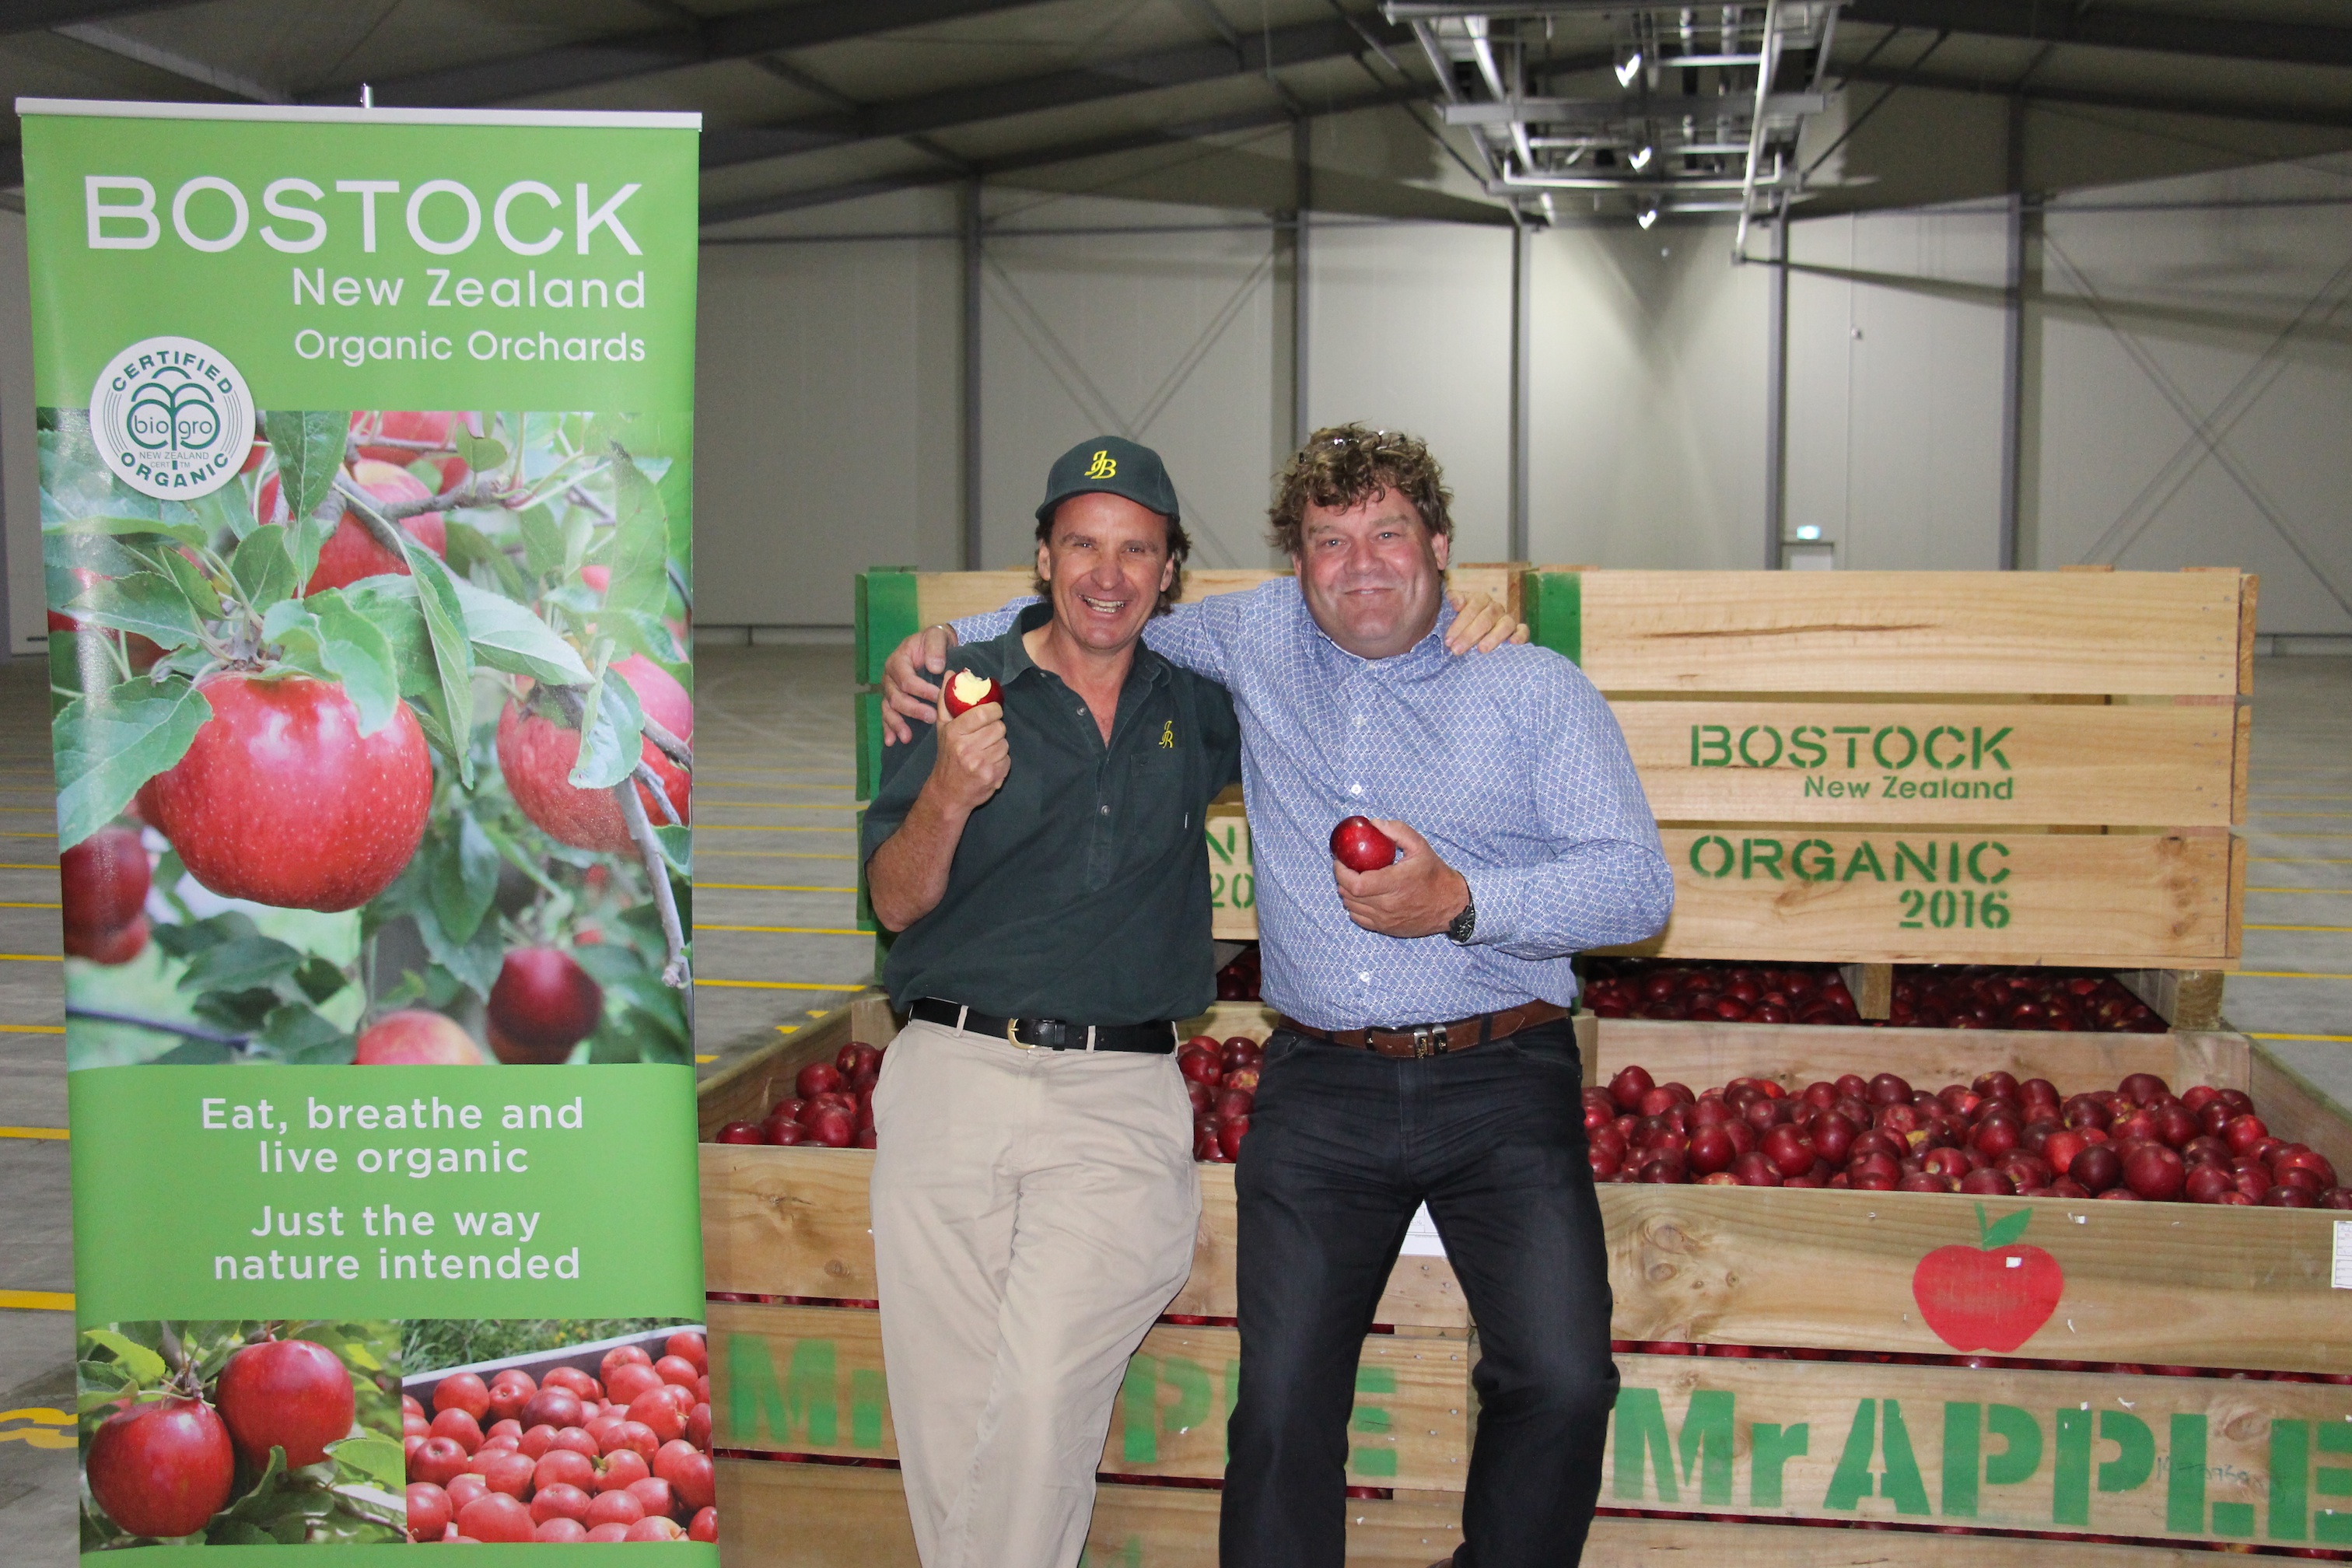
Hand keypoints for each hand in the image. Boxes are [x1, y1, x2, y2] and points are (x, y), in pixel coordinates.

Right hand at [881, 624, 958, 744]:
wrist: (935, 646)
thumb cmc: (935, 642)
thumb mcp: (936, 637)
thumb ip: (935, 648)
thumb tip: (935, 667)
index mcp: (897, 661)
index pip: (906, 679)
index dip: (921, 690)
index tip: (938, 696)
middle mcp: (889, 677)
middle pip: (896, 697)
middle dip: (913, 710)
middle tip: (932, 718)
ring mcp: (890, 690)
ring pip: (889, 709)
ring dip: (897, 724)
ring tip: (907, 737)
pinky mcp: (893, 701)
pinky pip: (887, 716)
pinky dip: (888, 729)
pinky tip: (892, 741)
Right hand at [921, 702, 1008, 815]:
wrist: (947, 793)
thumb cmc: (947, 756)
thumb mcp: (942, 728)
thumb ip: (946, 700)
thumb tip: (951, 673)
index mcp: (955, 732)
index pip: (985, 712)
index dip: (994, 711)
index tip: (992, 713)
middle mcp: (966, 747)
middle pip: (999, 728)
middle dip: (995, 730)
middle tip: (985, 736)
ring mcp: (980, 763)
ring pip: (1005, 744)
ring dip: (999, 746)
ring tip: (985, 752)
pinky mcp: (991, 776)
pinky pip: (1008, 760)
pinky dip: (1002, 762)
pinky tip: (989, 764)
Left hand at [1334, 819, 1471, 938]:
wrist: (1450, 905)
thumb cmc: (1434, 874)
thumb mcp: (1420, 847)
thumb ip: (1397, 831)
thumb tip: (1373, 823)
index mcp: (1395, 884)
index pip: (1356, 883)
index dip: (1341, 872)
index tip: (1340, 860)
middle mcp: (1388, 905)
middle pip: (1349, 895)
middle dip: (1341, 879)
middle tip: (1345, 866)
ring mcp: (1385, 920)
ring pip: (1352, 907)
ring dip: (1346, 892)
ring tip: (1352, 879)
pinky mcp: (1386, 928)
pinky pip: (1359, 918)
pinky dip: (1354, 906)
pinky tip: (1361, 895)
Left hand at [1444, 591, 1529, 654]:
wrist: (1477, 627)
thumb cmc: (1463, 620)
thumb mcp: (1454, 608)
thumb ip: (1453, 599)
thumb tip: (1457, 603)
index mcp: (1480, 599)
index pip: (1471, 608)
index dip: (1459, 624)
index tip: (1448, 641)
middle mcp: (1495, 607)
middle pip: (1486, 618)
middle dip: (1469, 635)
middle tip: (1456, 650)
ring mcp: (1508, 619)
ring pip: (1505, 625)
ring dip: (1493, 637)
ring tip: (1481, 650)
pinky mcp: (1519, 630)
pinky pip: (1523, 630)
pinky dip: (1520, 636)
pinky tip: (1512, 644)